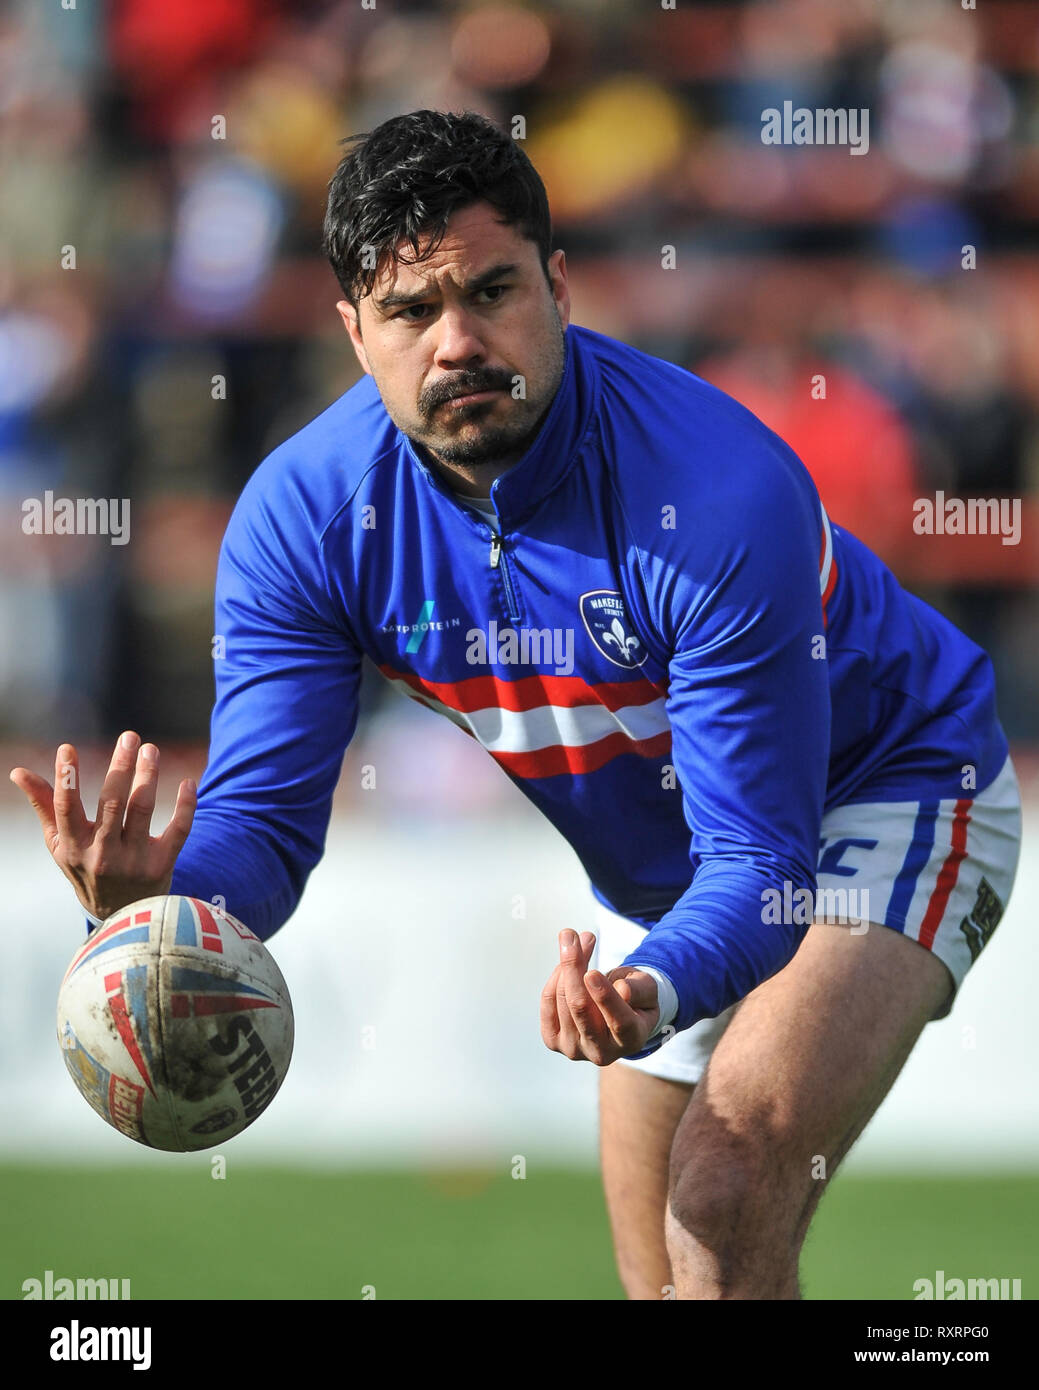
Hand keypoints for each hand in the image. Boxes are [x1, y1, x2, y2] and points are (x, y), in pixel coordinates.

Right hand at [10, 731, 196, 923]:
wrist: (120, 916)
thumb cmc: (86, 868)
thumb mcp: (61, 844)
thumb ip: (44, 806)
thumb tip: (18, 771)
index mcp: (74, 846)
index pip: (66, 808)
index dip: (66, 778)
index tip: (68, 749)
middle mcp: (103, 854)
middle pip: (111, 802)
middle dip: (121, 766)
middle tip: (130, 737)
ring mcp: (134, 861)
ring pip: (143, 809)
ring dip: (148, 775)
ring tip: (151, 750)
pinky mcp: (162, 865)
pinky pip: (179, 829)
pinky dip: (185, 804)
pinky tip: (187, 782)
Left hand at [540, 929, 660, 1065]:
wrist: (615, 1017)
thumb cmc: (635, 998)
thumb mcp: (647, 989)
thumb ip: (639, 989)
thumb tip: (621, 989)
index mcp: (631, 1040)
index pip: (618, 1021)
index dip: (605, 997)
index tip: (592, 973)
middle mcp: (601, 1052)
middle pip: (580, 1007)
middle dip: (573, 967)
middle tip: (570, 935)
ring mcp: (574, 1050)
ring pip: (562, 1000)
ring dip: (566, 965)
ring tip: (574, 941)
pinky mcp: (553, 1041)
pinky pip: (548, 1002)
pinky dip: (555, 978)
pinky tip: (565, 965)